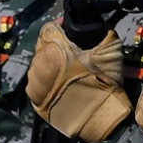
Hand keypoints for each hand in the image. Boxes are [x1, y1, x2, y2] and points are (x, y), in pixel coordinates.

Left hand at [27, 20, 131, 140]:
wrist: (95, 116)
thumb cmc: (102, 81)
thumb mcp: (110, 50)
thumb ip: (102, 34)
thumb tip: (101, 28)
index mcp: (54, 47)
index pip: (49, 28)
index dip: (60, 26)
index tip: (70, 29)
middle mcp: (38, 62)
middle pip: (42, 45)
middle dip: (55, 44)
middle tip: (72, 49)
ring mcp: (33, 81)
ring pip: (38, 63)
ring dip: (50, 61)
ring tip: (66, 67)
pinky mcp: (33, 97)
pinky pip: (37, 80)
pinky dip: (46, 77)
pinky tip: (60, 82)